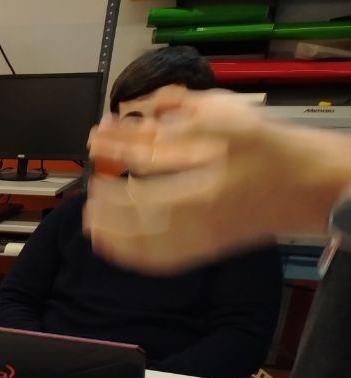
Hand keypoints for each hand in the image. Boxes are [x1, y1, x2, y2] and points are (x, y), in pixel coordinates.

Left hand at [84, 86, 347, 273]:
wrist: (302, 187)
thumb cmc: (268, 152)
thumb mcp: (232, 118)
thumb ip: (188, 110)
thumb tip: (151, 103)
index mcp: (202, 182)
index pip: (144, 165)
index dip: (116, 150)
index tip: (96, 139)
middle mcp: (197, 217)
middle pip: (136, 209)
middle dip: (106, 197)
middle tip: (90, 184)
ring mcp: (198, 238)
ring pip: (141, 241)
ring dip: (110, 230)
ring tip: (89, 218)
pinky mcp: (200, 251)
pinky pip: (157, 261)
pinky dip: (129, 255)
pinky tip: (110, 246)